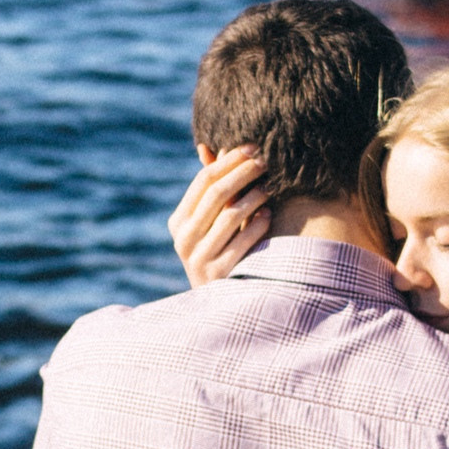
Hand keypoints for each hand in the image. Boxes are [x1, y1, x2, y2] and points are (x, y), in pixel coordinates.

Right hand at [168, 148, 268, 287]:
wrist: (218, 302)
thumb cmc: (218, 251)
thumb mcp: (209, 222)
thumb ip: (210, 189)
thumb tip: (207, 146)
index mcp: (178, 222)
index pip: (203, 181)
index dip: (229, 160)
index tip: (251, 146)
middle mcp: (184, 240)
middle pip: (217, 194)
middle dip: (244, 172)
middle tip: (265, 160)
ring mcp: (199, 258)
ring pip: (230, 216)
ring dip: (254, 196)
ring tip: (270, 185)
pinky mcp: (219, 274)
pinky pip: (242, 241)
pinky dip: (258, 225)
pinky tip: (269, 214)